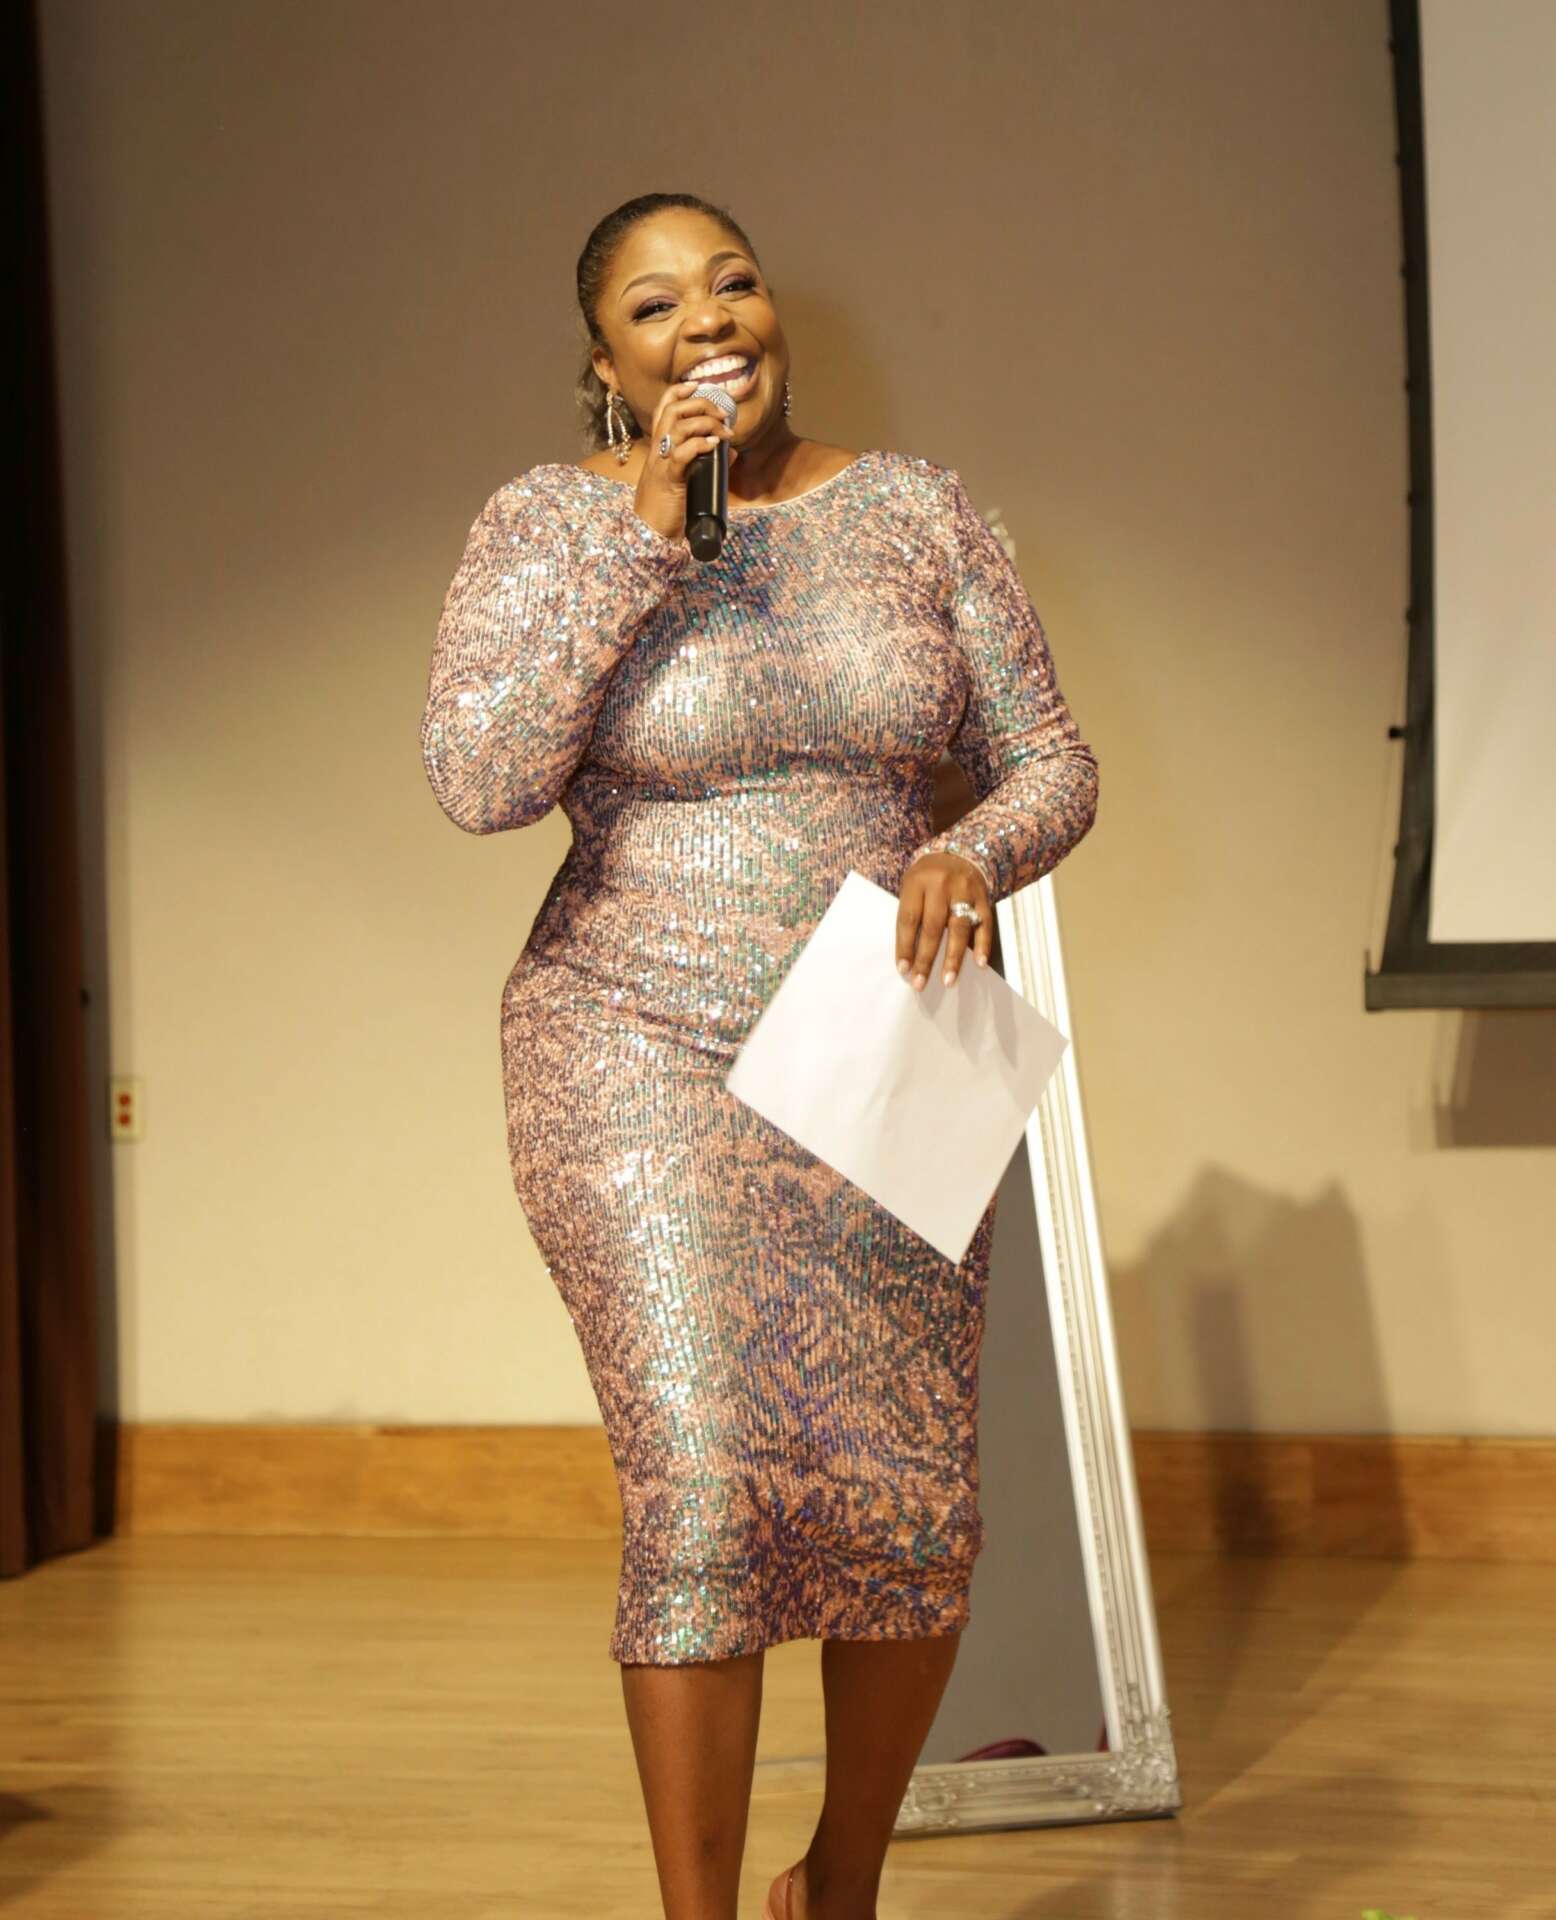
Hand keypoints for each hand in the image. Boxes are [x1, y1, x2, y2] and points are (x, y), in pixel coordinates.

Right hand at [632, 381, 737, 542]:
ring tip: (724, 431)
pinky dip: (699, 444)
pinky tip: (714, 444)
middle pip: (673, 410)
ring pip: (678, 427)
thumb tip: (731, 452)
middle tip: (722, 413)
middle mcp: (656, 451)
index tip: (698, 386)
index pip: (663, 408)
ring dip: (705, 422)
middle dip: (700, 404)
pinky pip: (681, 454)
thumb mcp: (686, 481)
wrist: (649, 536)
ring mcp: (660, 464)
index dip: (679, 392)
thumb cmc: (666, 509)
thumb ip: (705, 463)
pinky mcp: (668, 480)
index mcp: (657, 448)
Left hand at [896, 852, 992, 990]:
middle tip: (920, 983)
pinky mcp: (984, 898)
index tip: (903, 970)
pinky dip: (983, 945)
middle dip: (926, 958)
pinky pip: (984, 924)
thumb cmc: (928, 877)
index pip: (909, 919)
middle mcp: (942, 885)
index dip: (905, 946)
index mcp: (918, 882)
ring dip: (953, 958)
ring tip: (948, 980)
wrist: (960, 853)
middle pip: (933, 927)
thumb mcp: (912, 886)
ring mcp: (965, 891)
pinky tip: (980, 964)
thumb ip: (912, 914)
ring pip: (959, 928)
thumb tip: (909, 956)